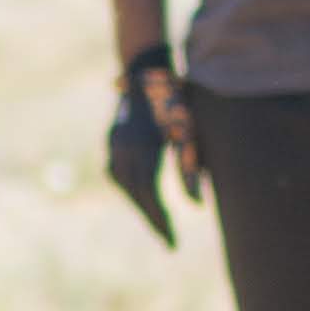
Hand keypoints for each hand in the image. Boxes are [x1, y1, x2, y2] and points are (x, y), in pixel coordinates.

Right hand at [107, 48, 201, 246]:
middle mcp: (122, 146)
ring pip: (125, 185)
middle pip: (136, 193)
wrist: (145, 68)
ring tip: (160, 224)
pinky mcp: (111, 140)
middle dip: (153, 218)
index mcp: (141, 145)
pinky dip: (133, 189)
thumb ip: (190, 163)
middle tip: (170, 241)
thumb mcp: (187, 128)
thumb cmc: (175, 97)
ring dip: (142, 204)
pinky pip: (119, 174)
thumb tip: (198, 204)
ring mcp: (113, 143)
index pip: (149, 194)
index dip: (160, 220)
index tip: (172, 242)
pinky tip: (145, 199)